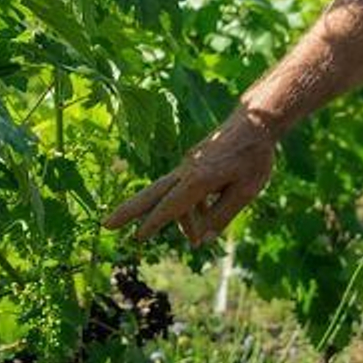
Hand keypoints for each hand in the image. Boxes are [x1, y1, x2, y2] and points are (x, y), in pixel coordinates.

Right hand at [102, 109, 277, 245]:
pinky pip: (184, 190)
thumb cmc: (253, 157)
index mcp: (199, 179)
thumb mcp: (245, 192)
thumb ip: (222, 216)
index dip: (154, 223)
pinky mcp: (193, 164)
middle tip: (106, 225)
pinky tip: (207, 214)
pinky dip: (190, 207)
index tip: (137, 237)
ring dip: (180, 220)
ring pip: (171, 196)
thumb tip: (203, 239)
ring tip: (195, 241)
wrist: (256, 121)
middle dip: (129, 211)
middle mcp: (186, 171)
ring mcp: (187, 166)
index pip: (171, 206)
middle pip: (151, 194)